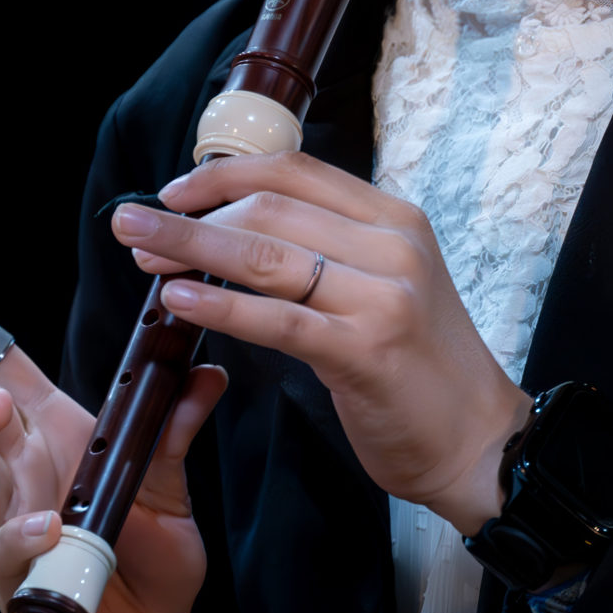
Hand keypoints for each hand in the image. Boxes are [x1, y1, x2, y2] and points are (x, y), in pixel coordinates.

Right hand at [0, 262, 227, 612]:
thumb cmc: (148, 559)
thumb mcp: (170, 483)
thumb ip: (175, 429)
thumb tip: (205, 371)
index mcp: (49, 433)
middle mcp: (19, 471)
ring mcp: (9, 523)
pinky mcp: (17, 581)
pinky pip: (7, 552)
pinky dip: (23, 536)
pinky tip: (44, 524)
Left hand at [112, 155, 531, 533]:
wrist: (478, 441)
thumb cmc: (419, 368)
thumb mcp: (384, 286)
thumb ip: (327, 251)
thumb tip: (233, 232)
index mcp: (394, 219)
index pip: (294, 171)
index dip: (222, 175)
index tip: (172, 193)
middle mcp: (392, 246)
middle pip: (270, 209)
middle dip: (190, 217)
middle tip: (134, 228)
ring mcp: (383, 296)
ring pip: (265, 256)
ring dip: (190, 250)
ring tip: (141, 254)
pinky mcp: (367, 350)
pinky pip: (278, 319)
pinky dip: (221, 307)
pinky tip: (180, 301)